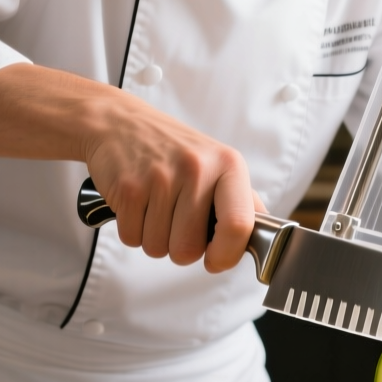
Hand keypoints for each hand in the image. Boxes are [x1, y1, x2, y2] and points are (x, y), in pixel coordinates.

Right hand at [80, 90, 260, 272]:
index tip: (215, 260)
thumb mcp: (216, 164)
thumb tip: (262, 237)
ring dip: (154, 238)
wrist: (119, 122)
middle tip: (175, 220)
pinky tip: (137, 203)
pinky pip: (132, 238)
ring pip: (158, 248)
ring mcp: (161, 178)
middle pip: (189, 249)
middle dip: (179, 247)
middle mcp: (198, 169)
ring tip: (155, 206)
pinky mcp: (129, 188)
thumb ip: (242, 201)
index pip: (239, 226)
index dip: (226, 255)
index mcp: (228, 165)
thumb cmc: (173, 149)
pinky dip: (132, 230)